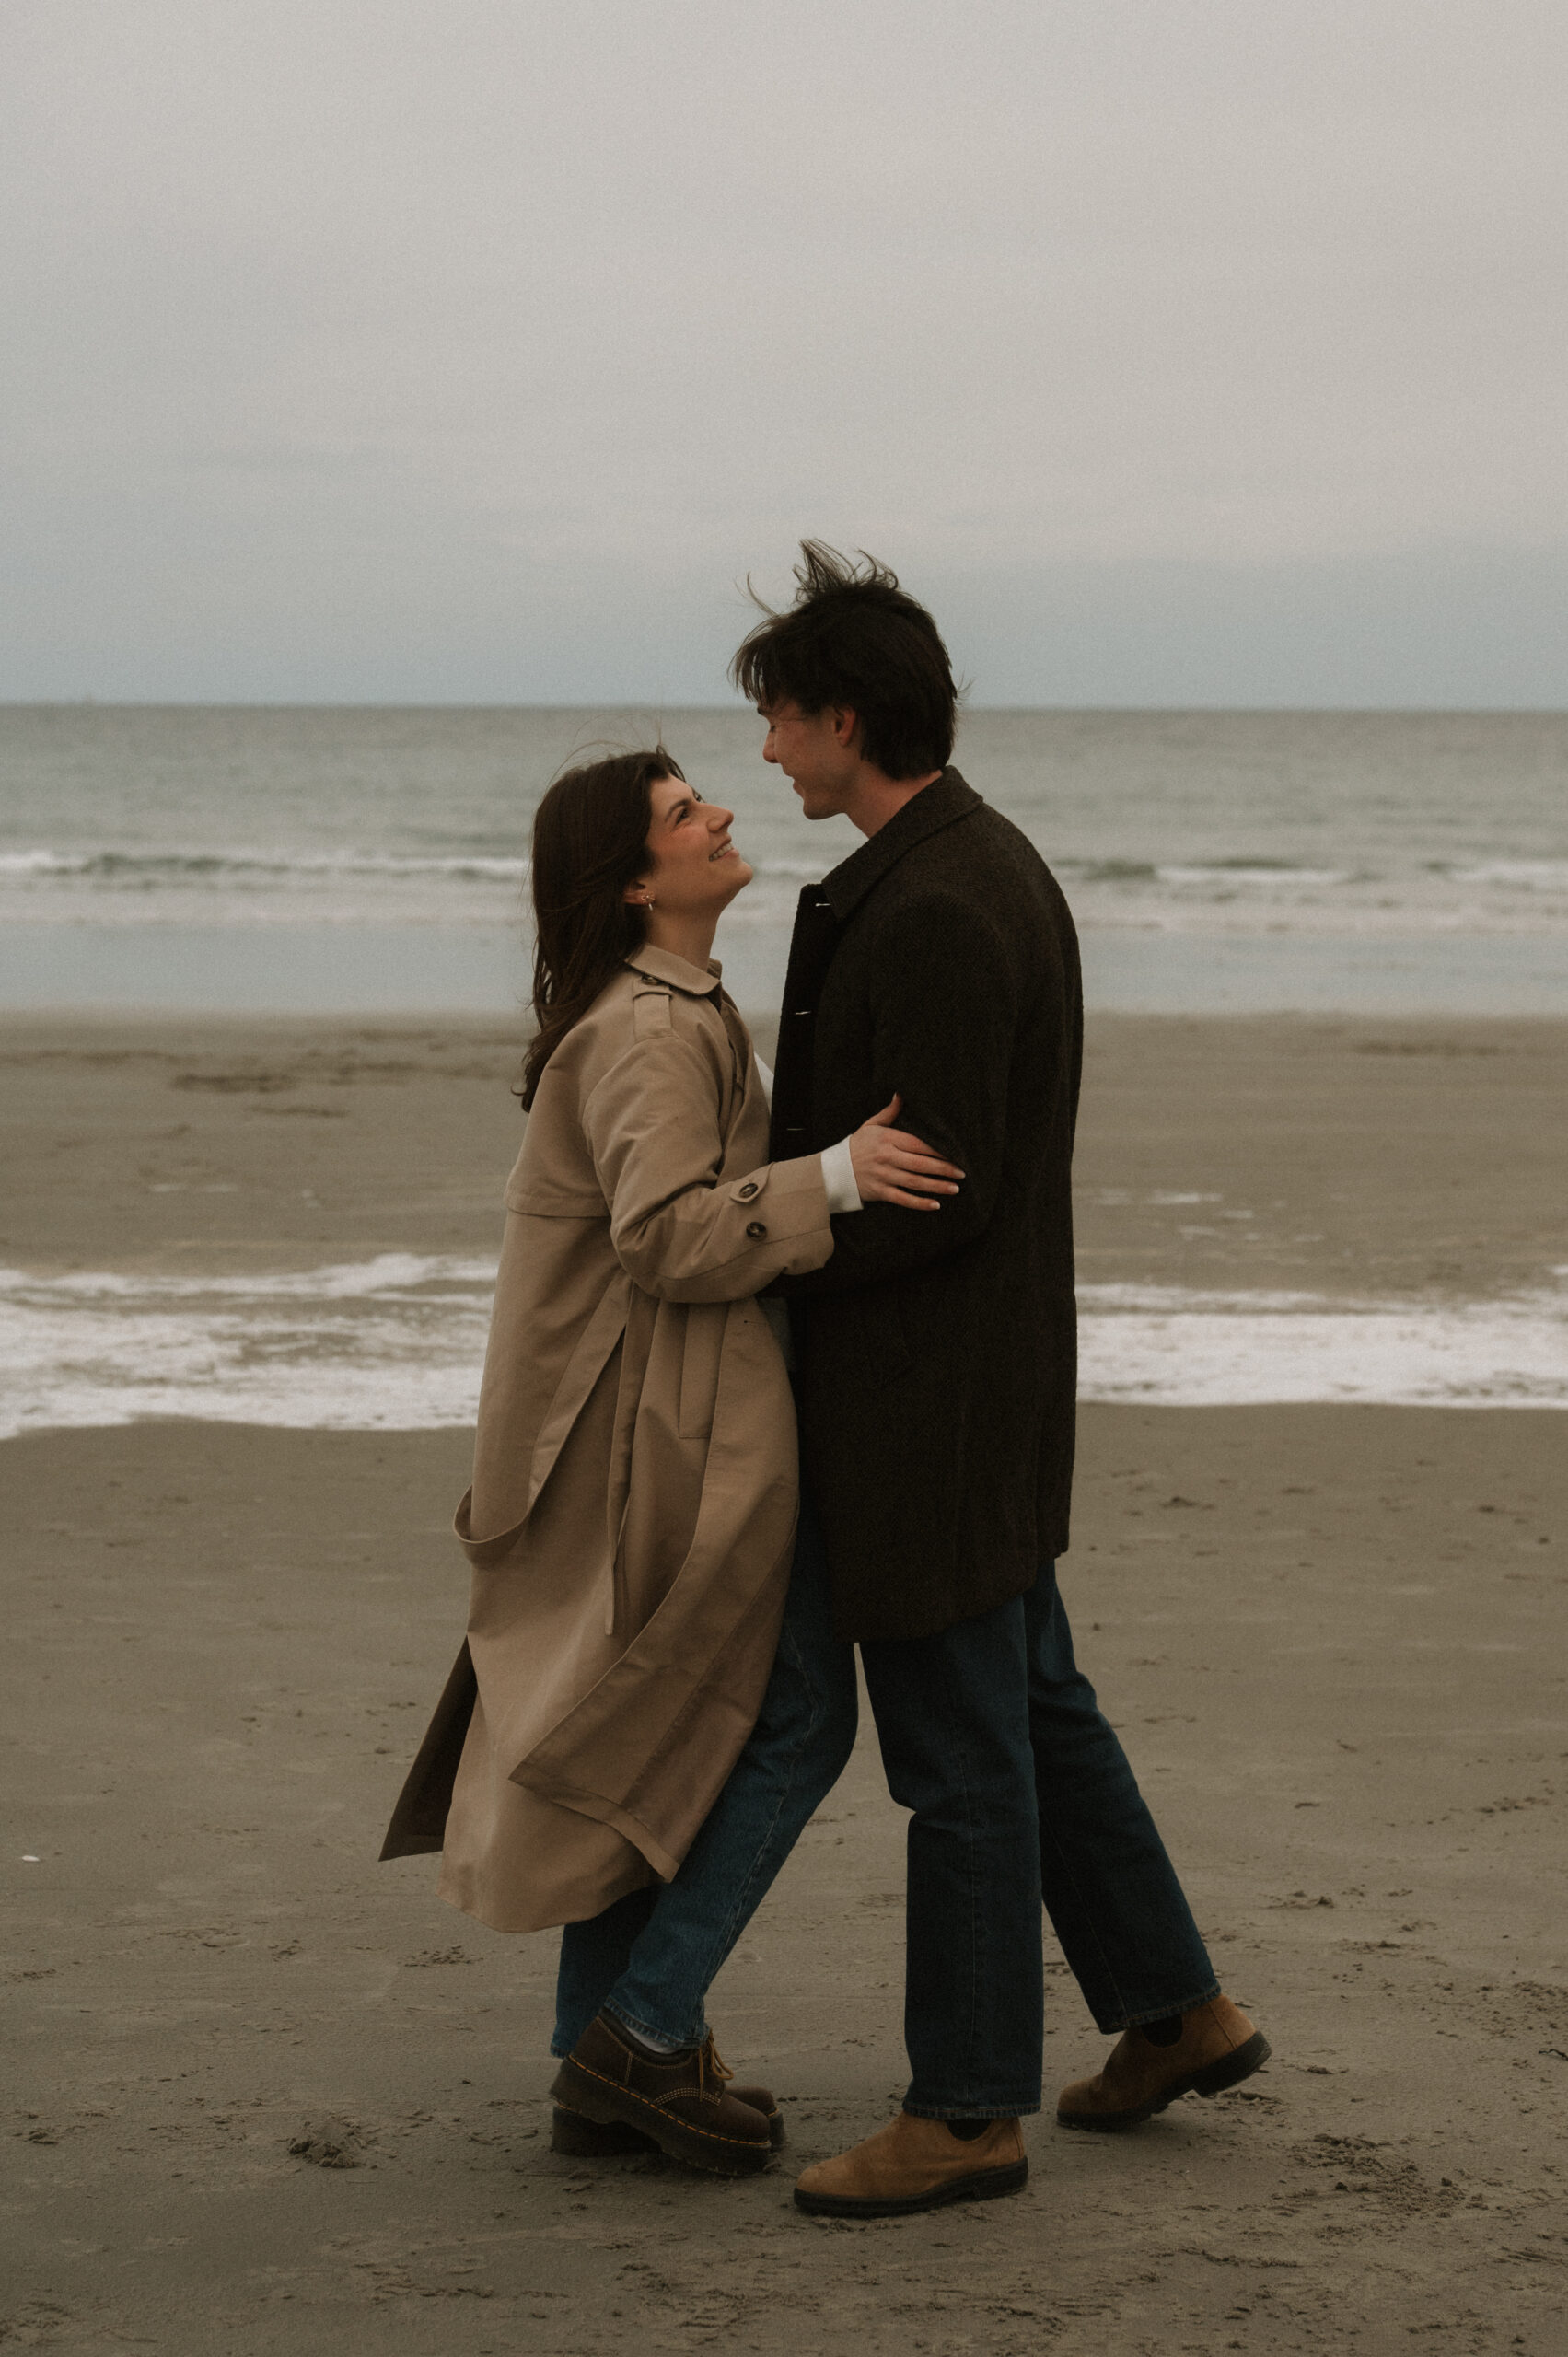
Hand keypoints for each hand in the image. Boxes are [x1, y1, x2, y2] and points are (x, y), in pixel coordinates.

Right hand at [848, 1094, 964, 1210]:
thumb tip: (902, 1094)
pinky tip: (935, 1205)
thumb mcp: (870, 1126)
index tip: (955, 1153)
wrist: (833, 1171)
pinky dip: (919, 1203)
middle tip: (961, 1173)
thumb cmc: (856, 1146)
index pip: (918, 1144)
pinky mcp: (879, 1192)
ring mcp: (883, 1176)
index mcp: (887, 1139)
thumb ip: (889, 1112)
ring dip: (936, 1186)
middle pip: (920, 1164)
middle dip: (943, 1169)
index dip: (938, 1150)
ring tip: (955, 1188)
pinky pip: (903, 1199)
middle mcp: (886, 1158)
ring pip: (915, 1182)